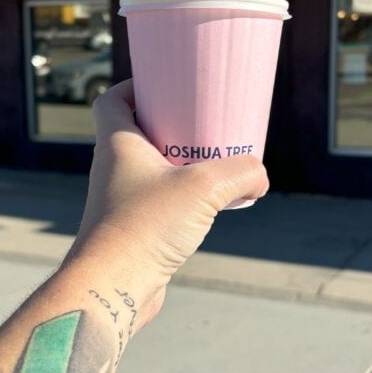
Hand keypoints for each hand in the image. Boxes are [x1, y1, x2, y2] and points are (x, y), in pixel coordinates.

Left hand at [64, 80, 268, 326]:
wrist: (112, 287)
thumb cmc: (145, 228)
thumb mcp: (204, 189)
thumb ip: (240, 173)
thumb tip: (260, 176)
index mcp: (117, 144)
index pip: (111, 101)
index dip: (133, 87)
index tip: (163, 85)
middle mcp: (112, 169)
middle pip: (134, 133)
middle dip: (167, 125)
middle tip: (200, 122)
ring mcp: (118, 202)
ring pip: (147, 171)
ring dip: (175, 165)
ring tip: (211, 165)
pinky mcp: (130, 231)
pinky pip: (155, 203)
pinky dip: (177, 198)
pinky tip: (206, 208)